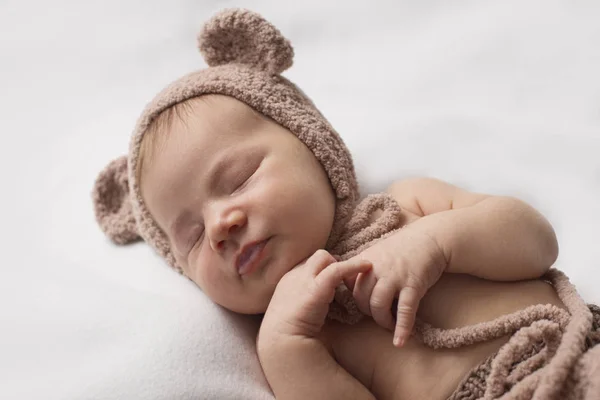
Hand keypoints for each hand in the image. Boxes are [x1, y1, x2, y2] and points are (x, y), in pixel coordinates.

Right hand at [259, 250, 371, 344]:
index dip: (321, 271)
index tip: (333, 282)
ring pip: (323, 257)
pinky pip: (337, 268)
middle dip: (329, 264)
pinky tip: (367, 267)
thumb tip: (319, 308)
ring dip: (339, 264)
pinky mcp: (316, 286)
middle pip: (314, 258)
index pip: (306, 265)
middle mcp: (293, 276)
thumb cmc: (289, 336)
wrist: (281, 344)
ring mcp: (303, 279)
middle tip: (343, 281)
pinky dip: (353, 266)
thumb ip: (305, 305)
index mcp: (286, 282)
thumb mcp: (294, 315)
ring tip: (355, 276)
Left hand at [345, 226, 446, 346]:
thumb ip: (363, 267)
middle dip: (367, 312)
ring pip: (378, 305)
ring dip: (382, 321)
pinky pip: (404, 311)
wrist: (431, 238)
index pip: (348, 285)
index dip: (355, 297)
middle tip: (379, 315)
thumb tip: (348, 285)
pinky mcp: (413, 285)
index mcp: (365, 260)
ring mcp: (395, 276)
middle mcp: (376, 268)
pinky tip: (400, 342)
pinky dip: (402, 328)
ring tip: (389, 325)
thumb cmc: (403, 248)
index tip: (364, 303)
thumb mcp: (377, 252)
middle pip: (361, 298)